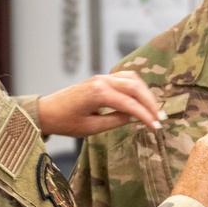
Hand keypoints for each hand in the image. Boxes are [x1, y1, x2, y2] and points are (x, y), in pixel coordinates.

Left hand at [36, 71, 164, 137]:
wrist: (47, 111)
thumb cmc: (65, 122)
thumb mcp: (91, 128)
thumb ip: (115, 121)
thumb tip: (135, 118)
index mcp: (99, 94)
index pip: (130, 104)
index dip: (146, 116)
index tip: (156, 127)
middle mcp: (102, 81)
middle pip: (135, 87)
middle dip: (150, 103)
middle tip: (160, 119)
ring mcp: (102, 77)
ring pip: (132, 79)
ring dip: (145, 93)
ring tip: (153, 110)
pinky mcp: (101, 78)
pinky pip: (124, 77)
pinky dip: (136, 87)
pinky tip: (141, 98)